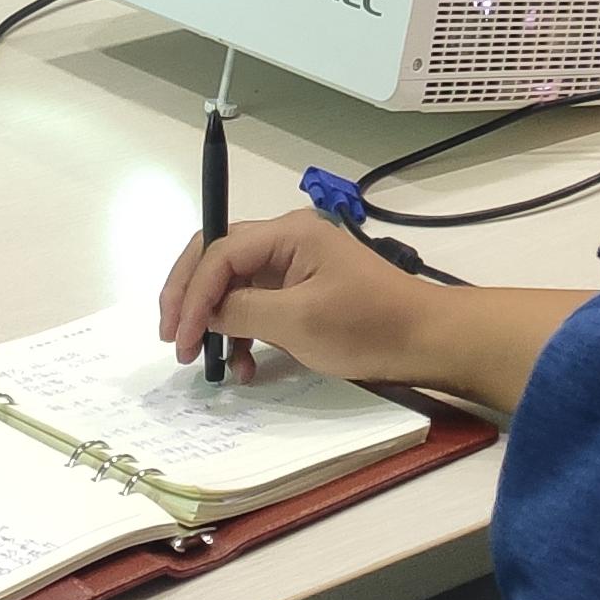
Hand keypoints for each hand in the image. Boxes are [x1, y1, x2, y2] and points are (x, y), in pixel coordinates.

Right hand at [160, 213, 586, 413]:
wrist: (426, 340)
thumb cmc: (366, 327)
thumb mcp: (298, 323)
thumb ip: (241, 311)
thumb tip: (201, 310)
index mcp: (287, 233)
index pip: (220, 253)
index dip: (191, 295)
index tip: (181, 341)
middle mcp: (287, 239)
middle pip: (219, 258)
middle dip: (190, 298)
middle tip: (173, 338)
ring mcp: (295, 264)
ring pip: (234, 283)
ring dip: (216, 319)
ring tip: (209, 361)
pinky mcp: (303, 289)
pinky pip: (257, 302)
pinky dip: (244, 331)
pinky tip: (245, 366)